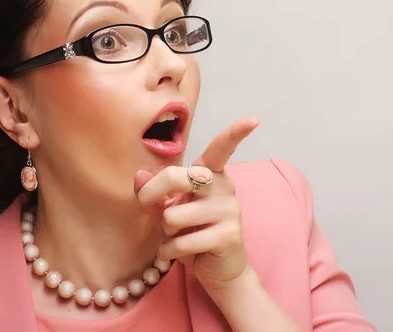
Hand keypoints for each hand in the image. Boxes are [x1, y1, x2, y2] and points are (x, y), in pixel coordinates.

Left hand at [135, 116, 258, 290]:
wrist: (218, 272)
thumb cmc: (192, 235)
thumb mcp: (169, 211)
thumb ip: (154, 193)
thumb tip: (139, 175)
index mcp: (211, 175)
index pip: (222, 149)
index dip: (235, 133)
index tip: (253, 120)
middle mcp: (223, 187)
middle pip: (176, 177)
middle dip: (151, 196)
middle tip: (152, 209)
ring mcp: (229, 210)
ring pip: (173, 216)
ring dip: (165, 233)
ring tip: (178, 237)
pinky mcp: (229, 235)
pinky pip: (182, 242)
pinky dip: (170, 252)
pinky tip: (178, 254)